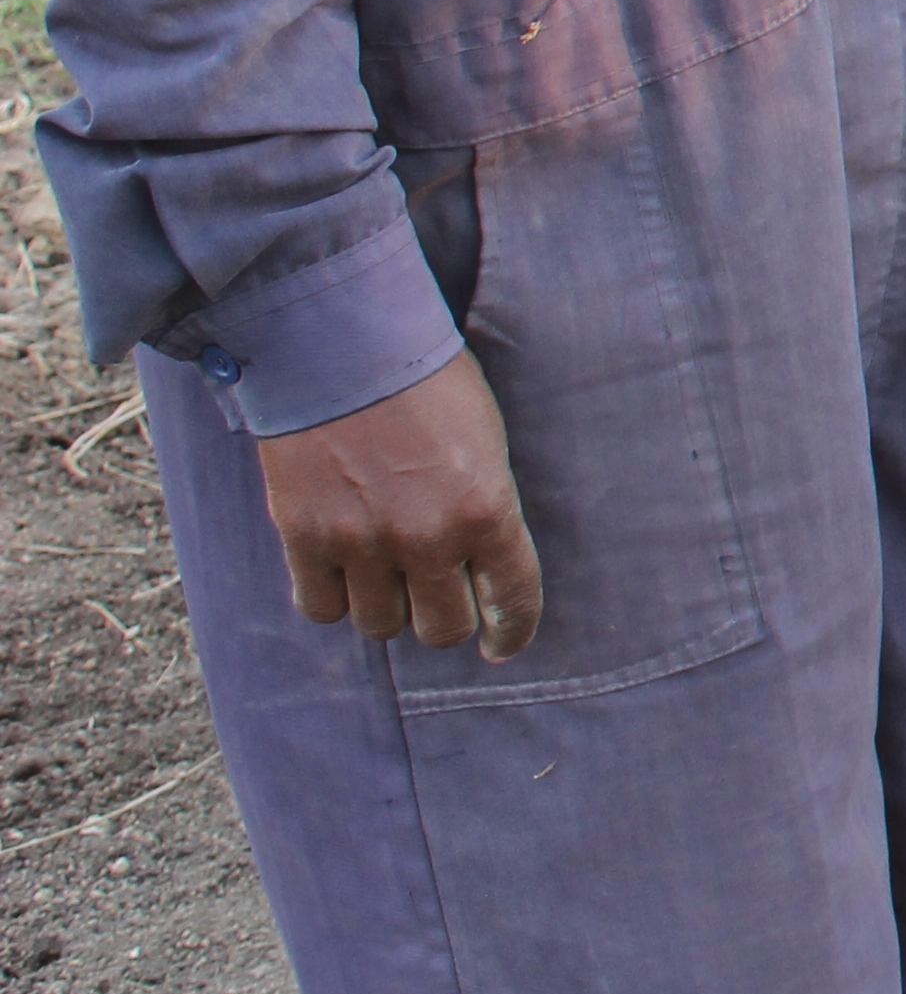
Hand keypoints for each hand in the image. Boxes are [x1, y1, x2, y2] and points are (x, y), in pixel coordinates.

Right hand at [260, 351, 542, 659]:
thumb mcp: (485, 440)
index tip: (503, 645)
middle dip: (446, 618)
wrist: (343, 347)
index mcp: (486, 509)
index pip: (513, 600)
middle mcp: (427, 538)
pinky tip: (342, 575)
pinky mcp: (304, 539)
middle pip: (442, 629)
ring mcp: (361, 543)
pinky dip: (334, 599)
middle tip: (439, 598)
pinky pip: (320, 608)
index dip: (512, 632)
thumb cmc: (425, 382)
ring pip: (381, 626)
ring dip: (388, 609)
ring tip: (388, 578)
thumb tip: (479, 559)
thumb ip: (483, 505)